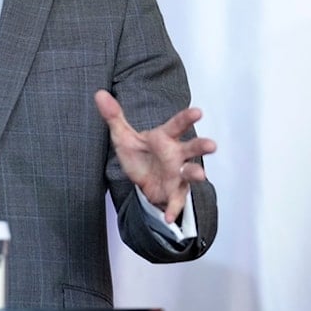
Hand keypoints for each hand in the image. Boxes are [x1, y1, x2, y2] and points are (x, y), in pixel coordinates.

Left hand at [94, 89, 215, 223]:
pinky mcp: (174, 192)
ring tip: (200, 175)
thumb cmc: (139, 155)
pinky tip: (170, 216)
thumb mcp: (123, 137)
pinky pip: (176, 201)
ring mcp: (178, 174)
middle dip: (201, 146)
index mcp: (165, 138)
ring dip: (196, 173)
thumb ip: (114, 116)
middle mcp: (176, 155)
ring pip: (190, 172)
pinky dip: (174, 208)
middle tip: (211, 145)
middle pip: (192, 148)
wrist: (142, 181)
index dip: (187, 118)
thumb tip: (99, 94)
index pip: (177, 125)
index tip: (198, 112)